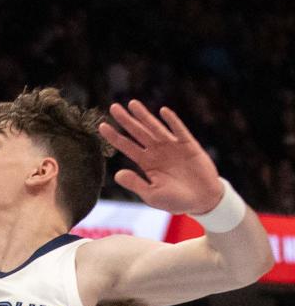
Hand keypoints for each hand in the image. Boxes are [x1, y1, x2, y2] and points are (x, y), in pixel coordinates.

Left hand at [98, 100, 222, 214]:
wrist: (203, 201)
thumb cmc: (175, 201)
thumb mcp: (152, 195)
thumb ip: (135, 184)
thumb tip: (117, 174)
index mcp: (146, 163)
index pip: (127, 146)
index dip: (115, 136)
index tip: (101, 126)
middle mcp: (157, 151)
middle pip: (138, 133)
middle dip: (126, 120)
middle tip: (113, 107)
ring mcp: (172, 146)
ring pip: (155, 127)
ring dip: (144, 116)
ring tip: (132, 104)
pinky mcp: (189, 145)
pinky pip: (179, 131)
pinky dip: (172, 121)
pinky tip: (163, 111)